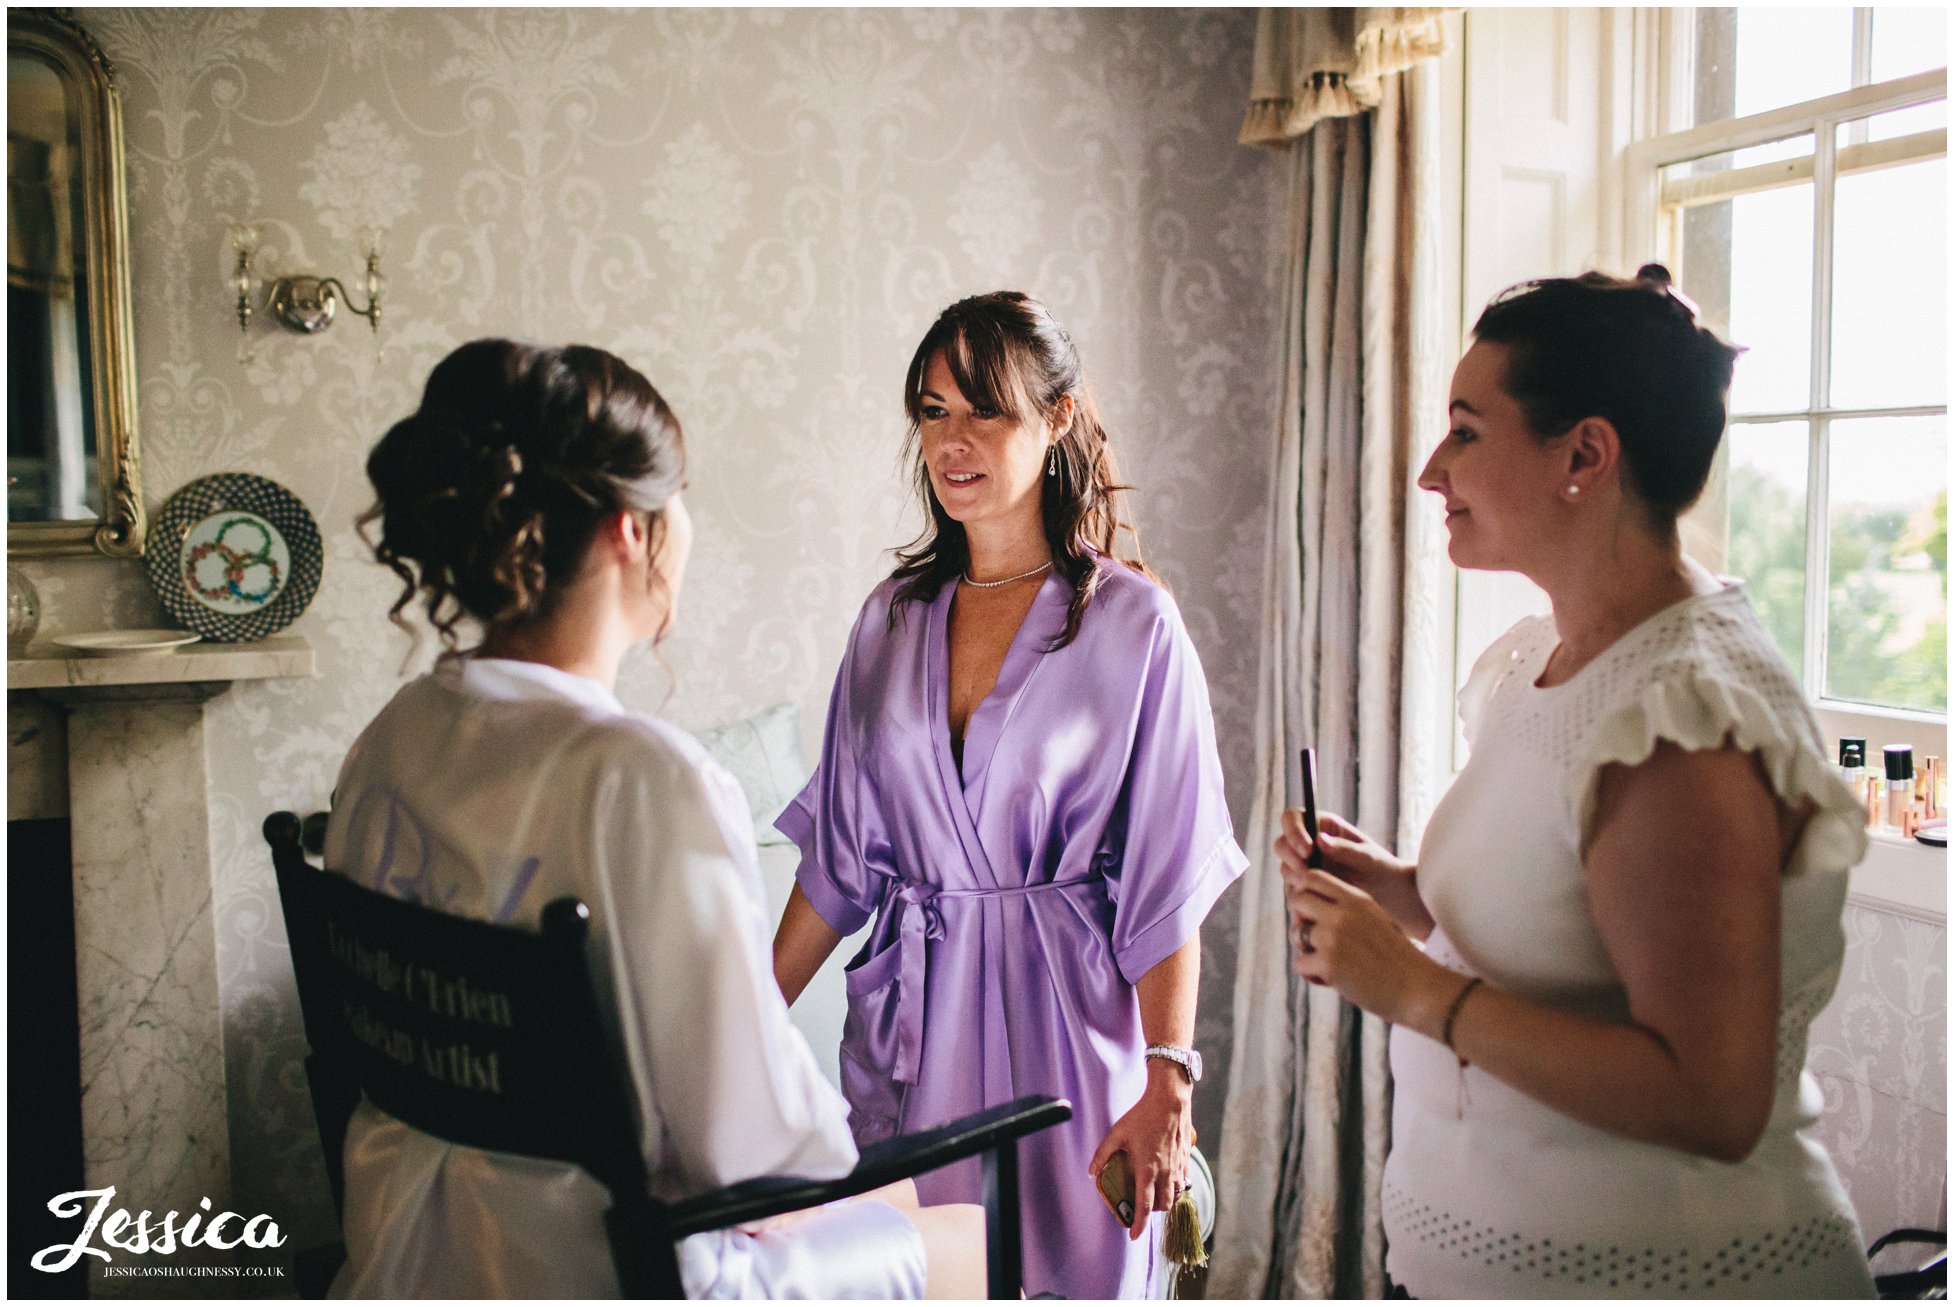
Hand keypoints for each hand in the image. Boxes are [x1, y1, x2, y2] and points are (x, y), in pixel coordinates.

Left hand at [1088, 1065, 1192, 1240]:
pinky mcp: (1186, 1158)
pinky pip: (1183, 1181)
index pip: (1144, 1206)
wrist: (1170, 1099)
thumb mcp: (1117, 1133)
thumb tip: (1092, 1172)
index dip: (1139, 1225)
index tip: (1133, 1236)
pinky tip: (1167, 1179)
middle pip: (1162, 1205)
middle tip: (1140, 1208)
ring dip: (1164, 1200)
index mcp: (1147, 1170)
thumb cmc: (1143, 1115)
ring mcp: (1178, 1166)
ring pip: (1175, 1195)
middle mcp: (1165, 1173)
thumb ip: (1102, 1154)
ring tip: (1153, 1194)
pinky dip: (1175, 1187)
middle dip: (1152, 1212)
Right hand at [1276, 808, 1403, 895]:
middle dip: (1291, 858)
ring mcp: (1304, 866)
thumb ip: (1345, 848)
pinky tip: (1310, 907)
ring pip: (1285, 868)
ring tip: (1314, 889)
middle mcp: (1308, 843)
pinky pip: (1292, 891)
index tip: (1307, 850)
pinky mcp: (1305, 887)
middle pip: (1282, 843)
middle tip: (1307, 872)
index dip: (1293, 831)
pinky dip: (1299, 899)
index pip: (1292, 818)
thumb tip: (1320, 840)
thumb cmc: (1380, 868)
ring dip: (1295, 878)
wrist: (1386, 895)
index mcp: (1321, 825)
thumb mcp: (1368, 857)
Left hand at [1286, 866, 1448, 1025]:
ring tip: (1330, 963)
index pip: (1312, 876)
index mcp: (1356, 898)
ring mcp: (1333, 937)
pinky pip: (1300, 964)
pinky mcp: (1328, 963)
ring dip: (1307, 950)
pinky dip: (1312, 975)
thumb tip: (1304, 904)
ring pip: (1296, 934)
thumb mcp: (1375, 919)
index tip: (1311, 911)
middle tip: (1315, 939)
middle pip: (1297, 900)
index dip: (1304, 891)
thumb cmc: (1396, 958)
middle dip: (1300, 919)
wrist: (1418, 989)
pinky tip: (1332, 980)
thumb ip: (1346, 908)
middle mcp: (1342, 913)